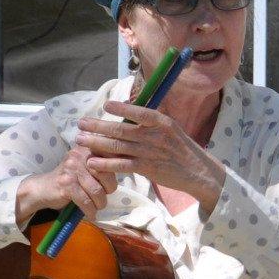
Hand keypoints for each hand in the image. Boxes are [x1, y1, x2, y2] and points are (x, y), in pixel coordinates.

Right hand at [16, 146, 112, 227]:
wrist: (43, 188)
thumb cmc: (69, 179)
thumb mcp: (86, 166)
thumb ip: (103, 163)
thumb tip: (126, 166)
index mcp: (86, 148)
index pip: (110, 158)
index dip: (114, 173)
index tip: (109, 184)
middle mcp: (79, 155)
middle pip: (107, 175)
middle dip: (108, 191)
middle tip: (102, 197)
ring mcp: (72, 169)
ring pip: (97, 191)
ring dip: (99, 204)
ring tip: (96, 207)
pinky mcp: (66, 184)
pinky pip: (86, 201)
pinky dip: (90, 211)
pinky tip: (90, 214)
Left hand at [76, 101, 225, 208]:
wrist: (199, 172)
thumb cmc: (182, 149)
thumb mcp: (170, 129)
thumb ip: (150, 120)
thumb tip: (128, 106)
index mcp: (161, 122)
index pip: (138, 112)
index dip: (121, 109)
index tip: (105, 106)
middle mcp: (154, 136)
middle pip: (120, 130)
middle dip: (98, 126)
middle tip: (80, 123)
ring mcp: (150, 153)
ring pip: (117, 147)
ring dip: (96, 143)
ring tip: (80, 141)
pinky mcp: (147, 169)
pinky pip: (122, 165)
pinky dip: (106, 164)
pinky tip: (92, 162)